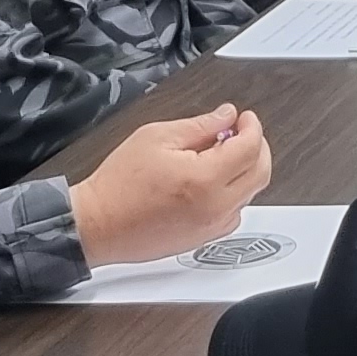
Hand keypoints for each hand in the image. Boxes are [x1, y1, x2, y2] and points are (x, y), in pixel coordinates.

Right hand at [70, 105, 271, 267]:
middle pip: (261, 172)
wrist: (96, 224)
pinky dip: (233, 194)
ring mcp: (211, 227)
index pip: (250, 148)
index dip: (251, 126)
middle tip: (240, 133)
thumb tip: (226, 116)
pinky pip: (234, 213)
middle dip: (257, 147)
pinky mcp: (203, 239)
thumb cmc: (118, 185)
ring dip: (245, 170)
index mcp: (205, 178)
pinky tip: (212, 182)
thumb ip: (200, 125)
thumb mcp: (157, 137)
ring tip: (219, 155)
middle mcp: (215, 207)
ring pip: (250, 193)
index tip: (243, 118)